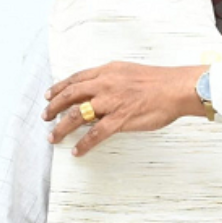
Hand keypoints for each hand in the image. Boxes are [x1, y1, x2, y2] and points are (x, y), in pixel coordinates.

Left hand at [42, 62, 209, 156]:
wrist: (175, 88)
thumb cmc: (158, 81)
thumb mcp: (128, 72)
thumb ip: (110, 80)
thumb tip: (97, 91)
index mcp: (107, 71)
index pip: (76, 79)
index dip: (59, 88)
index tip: (49, 95)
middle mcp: (105, 84)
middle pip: (70, 95)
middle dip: (53, 107)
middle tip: (45, 117)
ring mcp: (111, 102)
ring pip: (77, 115)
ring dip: (61, 127)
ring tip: (53, 137)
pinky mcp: (120, 119)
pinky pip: (96, 134)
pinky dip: (84, 144)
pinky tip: (77, 151)